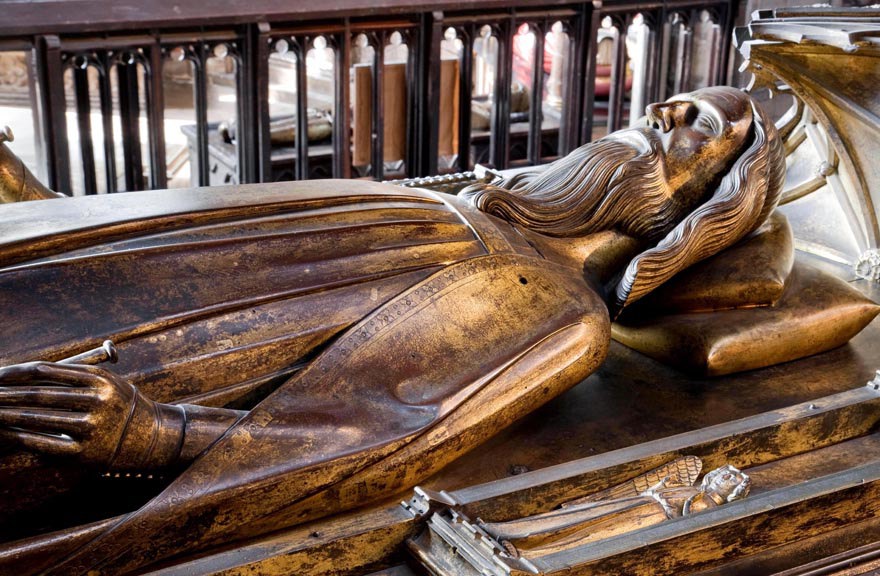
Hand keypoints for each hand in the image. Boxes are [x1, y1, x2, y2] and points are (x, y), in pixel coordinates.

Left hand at [0, 361, 182, 469]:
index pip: (47, 372)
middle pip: (39, 395)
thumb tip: (32, 374)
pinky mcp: (87, 453)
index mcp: (100, 379)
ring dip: (9, 415)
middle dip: (6, 394)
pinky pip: (47, 444)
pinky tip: (8, 433)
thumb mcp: (110, 382)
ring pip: (40, 419)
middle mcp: (97, 401)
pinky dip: (24, 438)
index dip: (16, 373)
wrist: (156, 437)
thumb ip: (78, 375)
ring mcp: (92, 428)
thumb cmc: (125, 406)